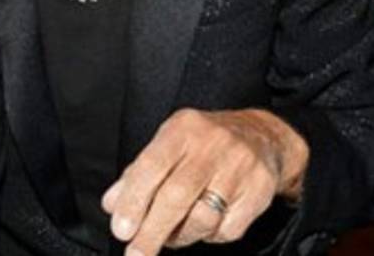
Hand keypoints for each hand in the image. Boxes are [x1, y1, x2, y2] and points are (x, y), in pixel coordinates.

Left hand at [100, 108, 308, 255]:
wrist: (262, 137)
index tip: (121, 230)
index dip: (134, 200)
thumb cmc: (203, 145)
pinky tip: (202, 226)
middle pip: (177, 196)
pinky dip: (208, 236)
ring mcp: (240, 168)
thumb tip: (112, 205)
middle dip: (152, 231)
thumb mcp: (168, 145)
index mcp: (182, 129)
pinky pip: (227, 229)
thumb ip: (137, 174)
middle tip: (136, 253)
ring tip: (169, 237)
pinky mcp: (260, 191)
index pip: (152, 166)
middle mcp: (212, 145)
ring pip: (203, 218)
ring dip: (179, 236)